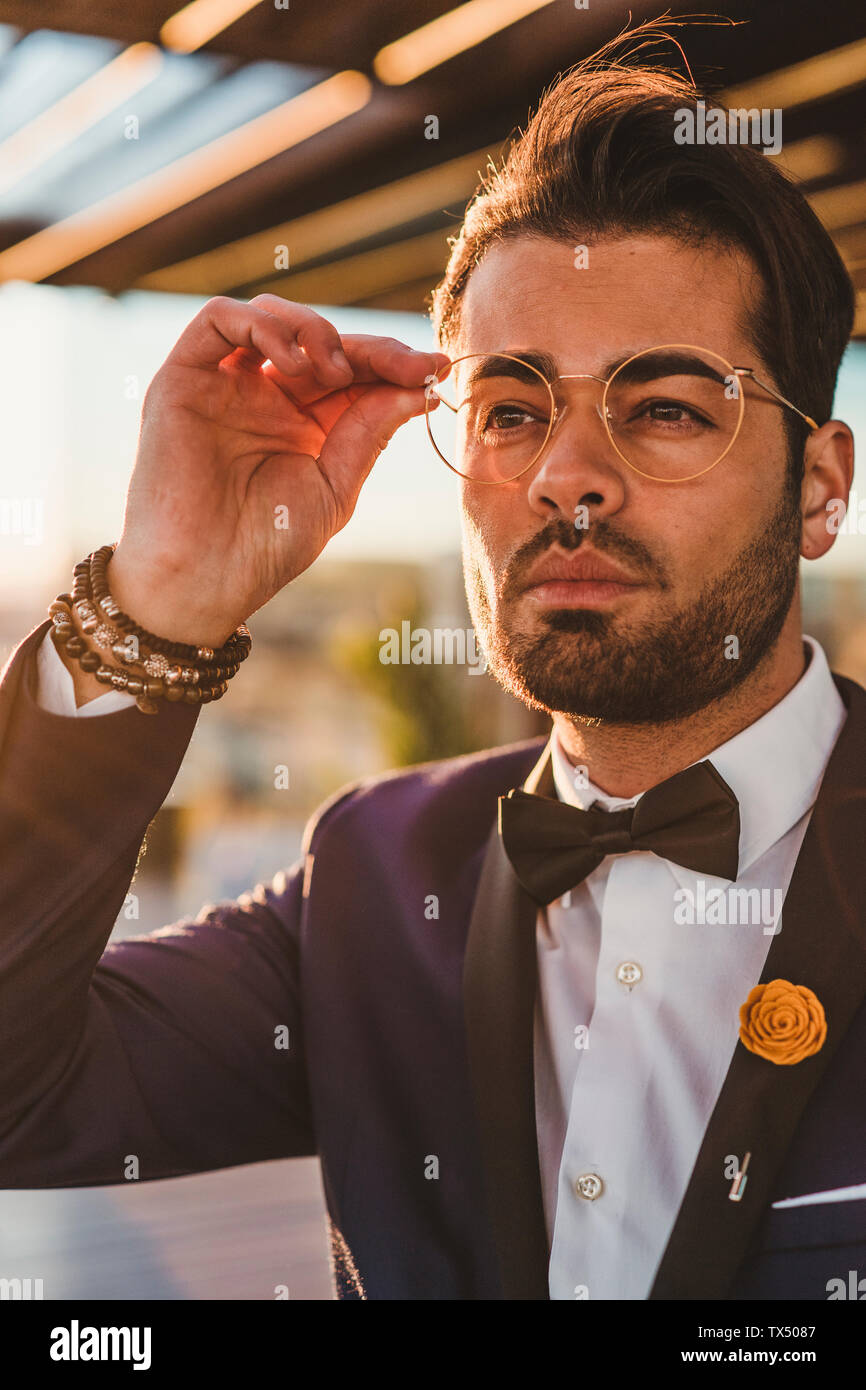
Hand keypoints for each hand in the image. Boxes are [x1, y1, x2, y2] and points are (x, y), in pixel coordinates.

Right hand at [109, 294, 448, 645]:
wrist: (204, 579)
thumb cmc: (265, 546)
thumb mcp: (334, 486)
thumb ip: (370, 431)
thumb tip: (420, 386)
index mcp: (302, 422)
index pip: (351, 371)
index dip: (392, 363)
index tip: (433, 370)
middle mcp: (263, 395)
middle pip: (319, 340)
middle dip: (369, 347)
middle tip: (405, 368)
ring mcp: (223, 384)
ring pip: (271, 316)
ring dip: (315, 329)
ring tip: (336, 372)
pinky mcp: (183, 378)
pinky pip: (218, 319)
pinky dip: (263, 323)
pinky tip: (294, 364)